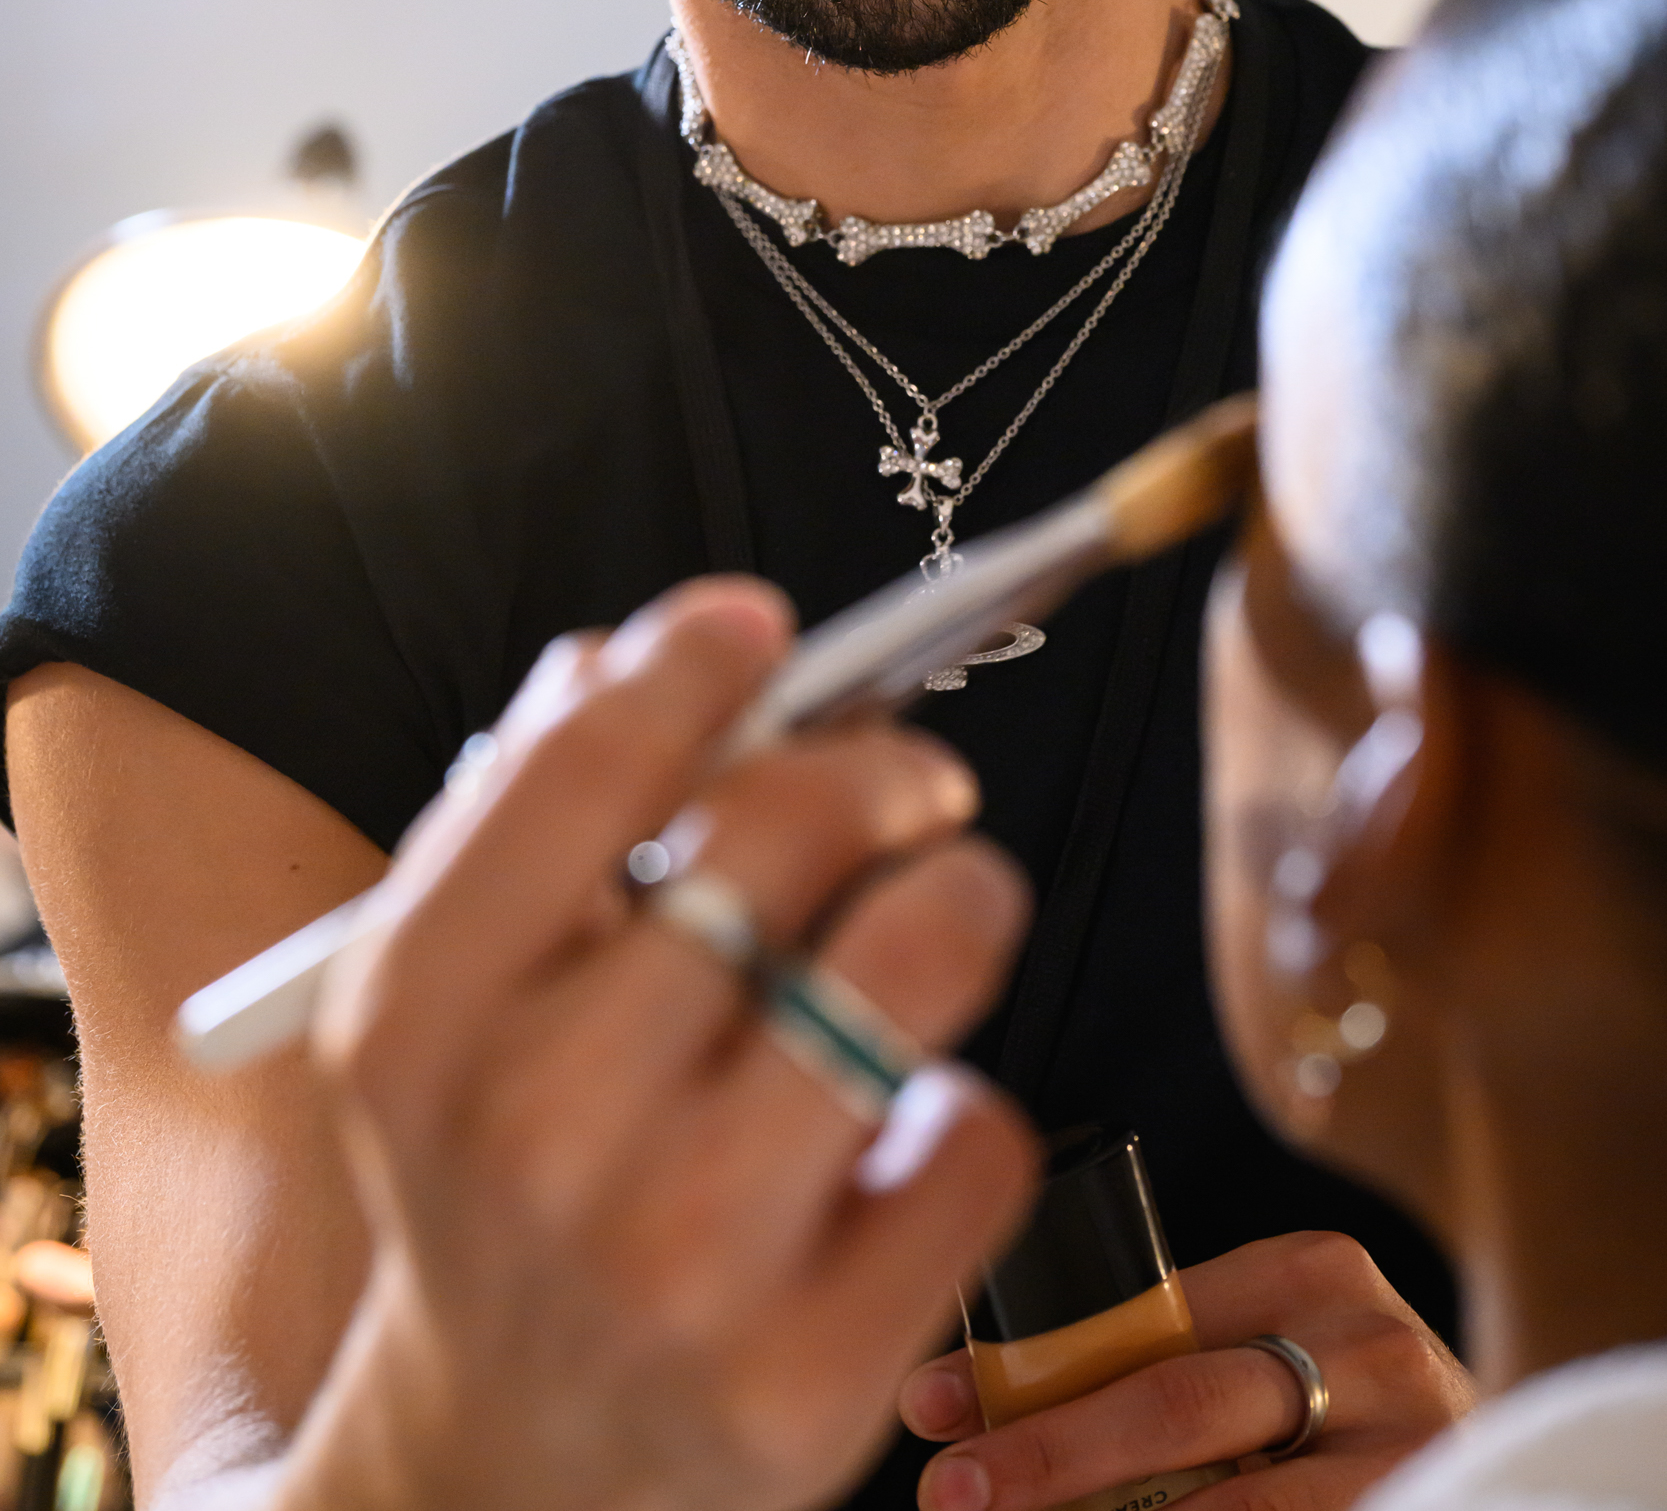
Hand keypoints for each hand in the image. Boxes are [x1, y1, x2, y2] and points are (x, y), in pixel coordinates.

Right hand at [282, 578, 1038, 1510]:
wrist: (504, 1469)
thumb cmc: (496, 1174)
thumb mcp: (452, 997)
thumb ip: (533, 808)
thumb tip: (653, 653)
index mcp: (422, 1016)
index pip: (586, 765)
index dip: (701, 659)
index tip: (761, 626)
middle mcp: (540, 1134)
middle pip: (782, 832)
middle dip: (878, 766)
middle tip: (909, 780)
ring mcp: (681, 1266)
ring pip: (917, 959)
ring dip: (958, 894)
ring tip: (939, 903)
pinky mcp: (814, 1378)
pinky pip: (978, 1134)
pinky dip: (962, 1097)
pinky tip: (894, 1123)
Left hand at [900, 1229, 1474, 1509]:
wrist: (1476, 1463)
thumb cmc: (1324, 1403)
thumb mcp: (1253, 1350)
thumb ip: (1151, 1355)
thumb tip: (958, 1399)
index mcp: (1308, 1272)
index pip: (1140, 1321)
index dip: (1026, 1372)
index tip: (928, 1412)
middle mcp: (1370, 1349)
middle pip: (1178, 1410)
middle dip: (1048, 1458)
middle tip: (953, 1496)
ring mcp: (1409, 1444)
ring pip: (1231, 1507)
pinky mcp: (1426, 1504)